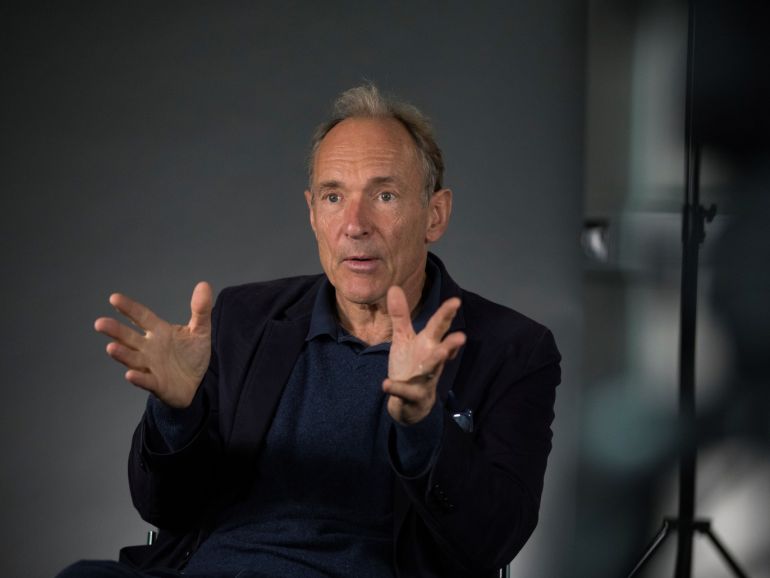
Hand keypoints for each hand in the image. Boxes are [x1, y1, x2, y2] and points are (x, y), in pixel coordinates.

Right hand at [94, 282, 212, 407]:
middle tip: (100, 323)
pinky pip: (146, 381)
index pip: (141, 316)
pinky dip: (138, 378)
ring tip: (110, 348)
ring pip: (133, 359)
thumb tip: (204, 285)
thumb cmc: (193, 354)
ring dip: (122, 354)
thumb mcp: (200, 330)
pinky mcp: (157, 384)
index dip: (129, 308)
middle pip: (129, 337)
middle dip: (115, 331)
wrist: (198, 382)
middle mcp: (149, 348)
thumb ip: (201, 310)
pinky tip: (130, 375)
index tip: (114, 298)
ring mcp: (151, 366)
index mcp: (159, 331)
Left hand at [383, 286, 465, 424]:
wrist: (410, 402)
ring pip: (432, 370)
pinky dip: (396, 388)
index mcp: (428, 344)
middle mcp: (430, 359)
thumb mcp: (404, 338)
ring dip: (437, 362)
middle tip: (462, 336)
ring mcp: (424, 378)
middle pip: (442, 349)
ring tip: (443, 354)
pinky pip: (405, 392)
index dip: (446, 314)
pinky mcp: (413, 395)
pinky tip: (385, 384)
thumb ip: (401, 315)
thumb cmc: (411, 365)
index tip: (456, 301)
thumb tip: (394, 287)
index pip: (438, 326)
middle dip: (451, 343)